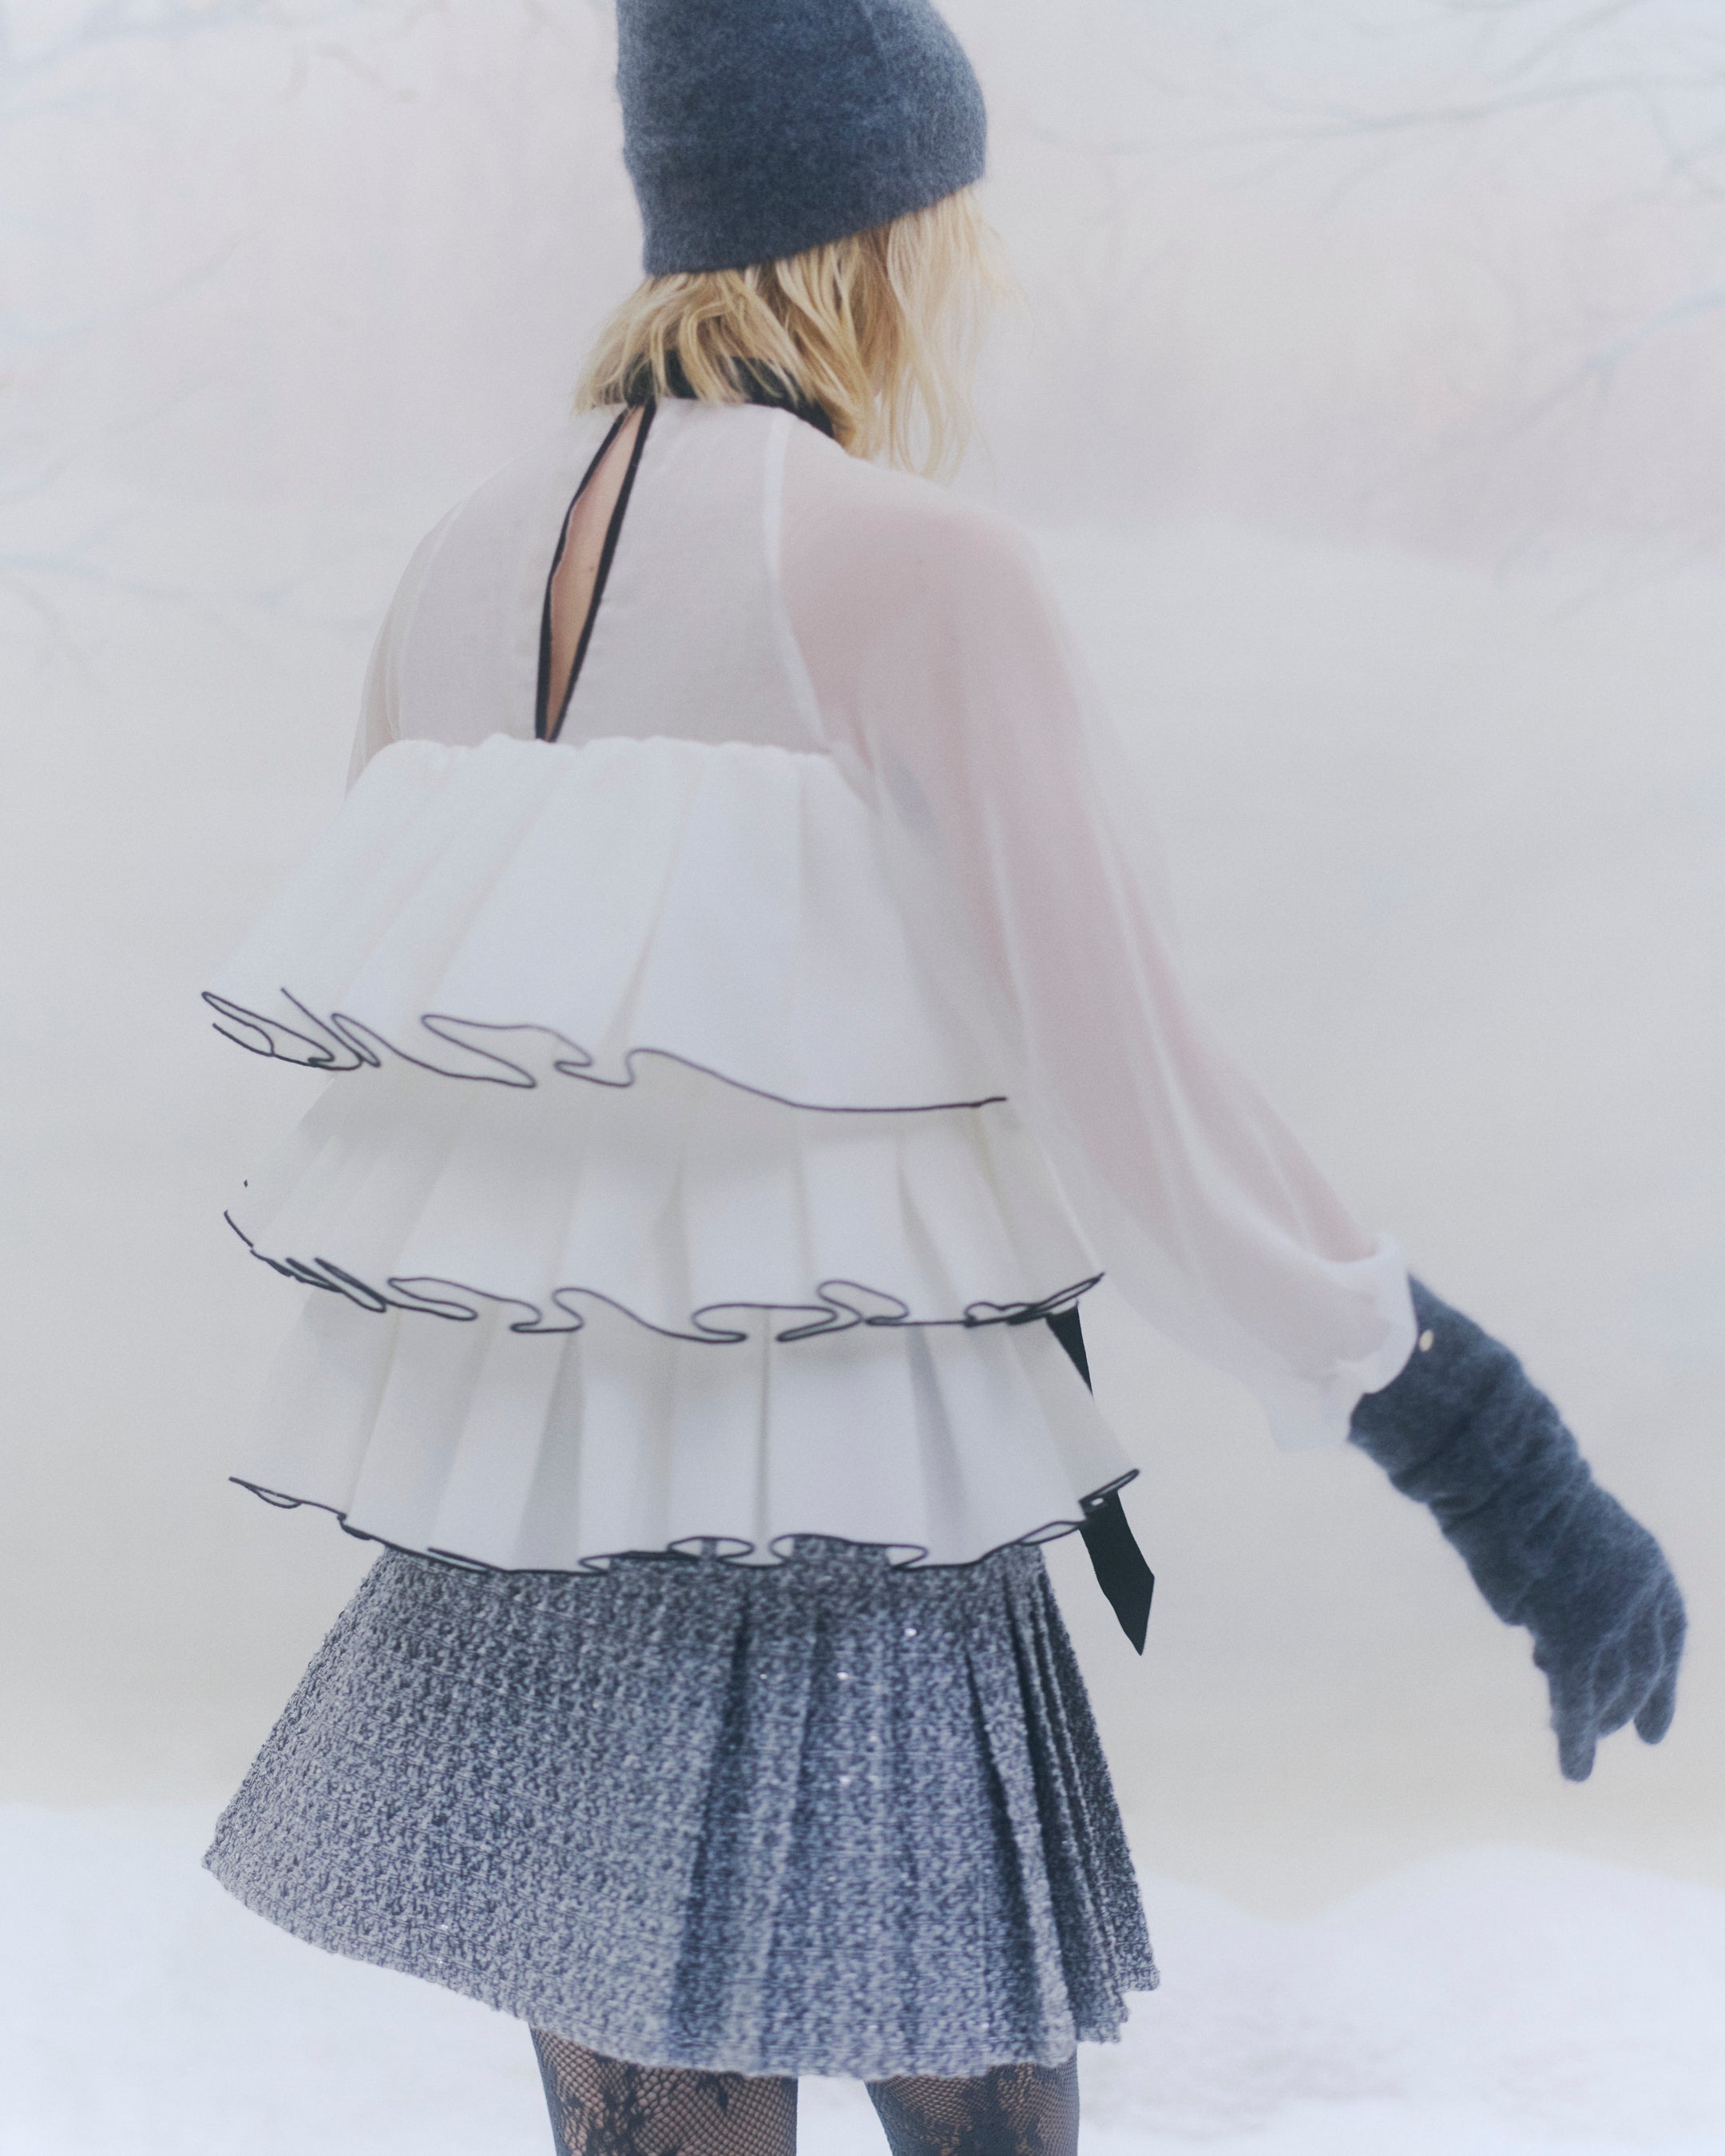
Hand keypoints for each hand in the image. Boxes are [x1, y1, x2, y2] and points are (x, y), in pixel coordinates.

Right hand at [1351, 1278, 1686, 1782]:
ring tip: (1589, 1752)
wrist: (1495, 1465)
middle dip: (1641, 1699)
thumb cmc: (1507, 1473)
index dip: (1664, 1663)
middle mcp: (1640, 1589)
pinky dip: (1577, 1737)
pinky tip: (1575, 1769)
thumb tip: (1529, 1602)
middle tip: (1637, 1733)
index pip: (1667, 1622)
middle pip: (1645, 1660)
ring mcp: (1611, 1613)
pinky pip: (1577, 1701)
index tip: (1655, 1693)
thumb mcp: (1543, 1518)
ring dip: (1598, 1718)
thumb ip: (1554, 1560)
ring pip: (1611, 1684)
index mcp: (1643, 1556)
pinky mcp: (1575, 1637)